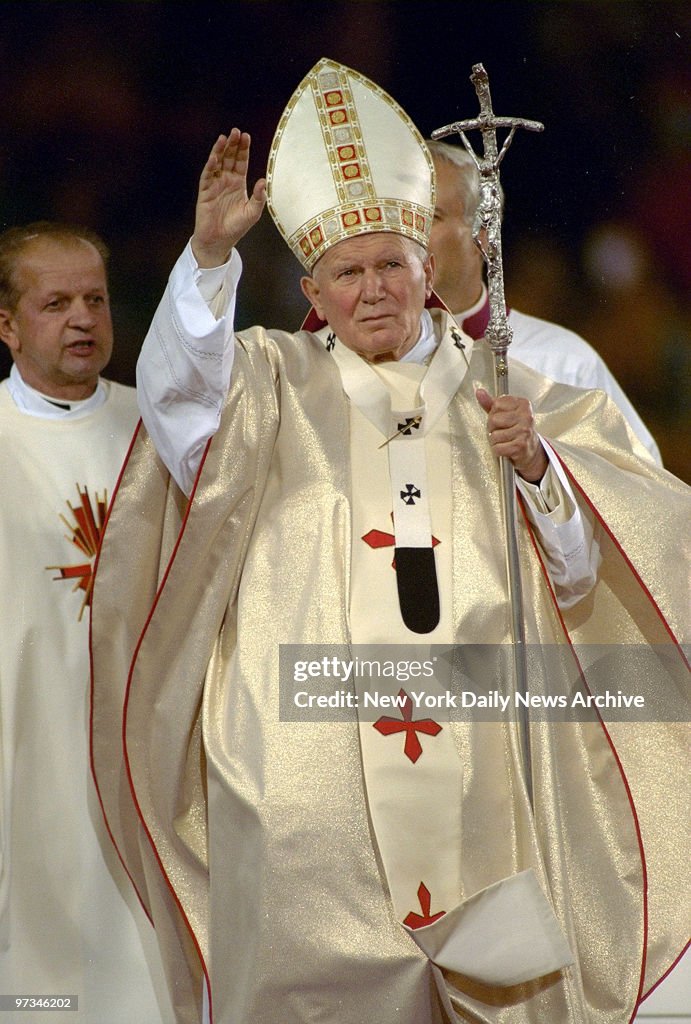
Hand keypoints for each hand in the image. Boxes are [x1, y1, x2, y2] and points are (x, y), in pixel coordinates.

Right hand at [191, 129, 266, 267]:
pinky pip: (207, 176)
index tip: (246, 136)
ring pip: (217, 163)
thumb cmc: (236, 227)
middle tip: (236, 131)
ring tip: (224, 138)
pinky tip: (214, 157)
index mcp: (238, 183)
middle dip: (232, 145)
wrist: (219, 241)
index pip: (241, 161)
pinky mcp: (205, 192)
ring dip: (220, 151)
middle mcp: (226, 180)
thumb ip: (259, 198)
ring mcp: (215, 184)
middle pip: (229, 158)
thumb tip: (263, 181)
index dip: (243, 149)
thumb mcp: (252, 213)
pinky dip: (210, 166)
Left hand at [475, 387, 547, 481]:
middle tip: (503, 431)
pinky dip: (497, 451)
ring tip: (505, 440)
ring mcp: (524, 431)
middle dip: (493, 428)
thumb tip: (479, 392)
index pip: (496, 405)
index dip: (494, 414)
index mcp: (523, 404)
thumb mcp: (505, 413)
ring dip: (495, 441)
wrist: (530, 450)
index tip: (503, 419)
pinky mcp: (521, 446)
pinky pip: (497, 448)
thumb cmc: (516, 430)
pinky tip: (506, 448)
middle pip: (494, 420)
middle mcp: (526, 416)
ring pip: (494, 435)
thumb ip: (491, 403)